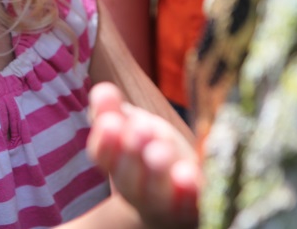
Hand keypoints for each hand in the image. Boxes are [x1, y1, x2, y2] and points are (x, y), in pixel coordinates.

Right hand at [87, 82, 200, 228]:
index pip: (103, 156)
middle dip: (132, 152)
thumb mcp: (130, 129)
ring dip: (157, 172)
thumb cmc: (149, 153)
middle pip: (128, 177)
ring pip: (157, 192)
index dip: (105, 141)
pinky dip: (190, 191)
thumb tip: (102, 90)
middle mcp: (137, 190)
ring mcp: (165, 203)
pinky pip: (191, 203)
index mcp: (117, 166)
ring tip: (161, 150)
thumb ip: (112, 111)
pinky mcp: (194, 207)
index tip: (110, 122)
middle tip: (141, 128)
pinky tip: (190, 174)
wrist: (175, 201)